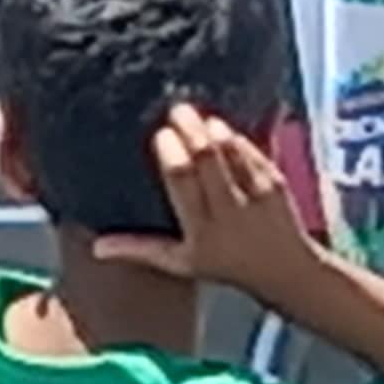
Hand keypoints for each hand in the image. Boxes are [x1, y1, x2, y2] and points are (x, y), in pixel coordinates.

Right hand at [92, 105, 321, 302]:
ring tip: (197, 118)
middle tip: (176, 111)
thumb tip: (97, 247)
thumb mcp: (181, 263)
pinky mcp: (278, 186)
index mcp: (200, 230)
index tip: (161, 134)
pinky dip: (236, 140)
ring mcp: (257, 198)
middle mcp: (230, 213)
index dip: (171, 153)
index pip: (181, 181)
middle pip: (206, 159)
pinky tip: (221, 129)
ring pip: (231, 152)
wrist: (286, 272)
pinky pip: (254, 154)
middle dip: (190, 130)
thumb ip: (140, 250)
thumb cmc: (225, 265)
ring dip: (214, 130)